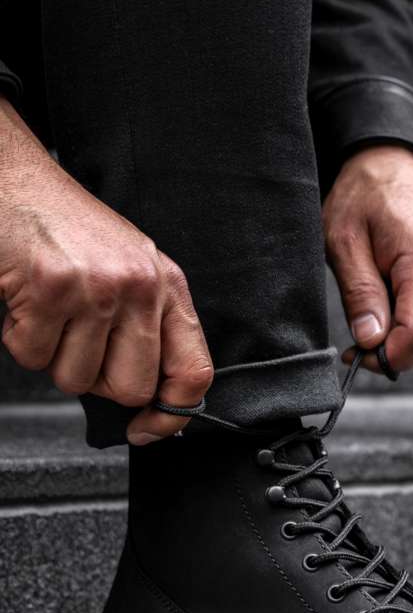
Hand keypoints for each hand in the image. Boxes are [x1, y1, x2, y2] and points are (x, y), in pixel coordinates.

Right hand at [0, 98, 213, 443]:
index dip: (172, 414)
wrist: (18, 182)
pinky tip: (27, 302)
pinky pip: (34, 355)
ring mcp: (99, 289)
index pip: (194, 372)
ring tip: (52, 313)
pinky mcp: (52, 289)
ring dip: (54, 356)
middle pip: (131, 388)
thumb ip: (149, 330)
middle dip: (97, 381)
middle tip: (79, 344)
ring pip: (77, 379)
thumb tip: (153, 403)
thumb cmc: (73, 233)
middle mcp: (143, 288)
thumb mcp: (133, 274)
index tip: (147, 430)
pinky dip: (21, 338)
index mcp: (170, 289)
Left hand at [323, 145, 412, 373]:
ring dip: (396, 328)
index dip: (386, 356)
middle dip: (387, 343)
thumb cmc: (365, 198)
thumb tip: (370, 340)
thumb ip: (359, 293)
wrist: (395, 168)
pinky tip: (392, 291)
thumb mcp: (343, 241)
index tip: (355, 353)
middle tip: (357, 322)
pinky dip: (409, 318)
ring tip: (376, 291)